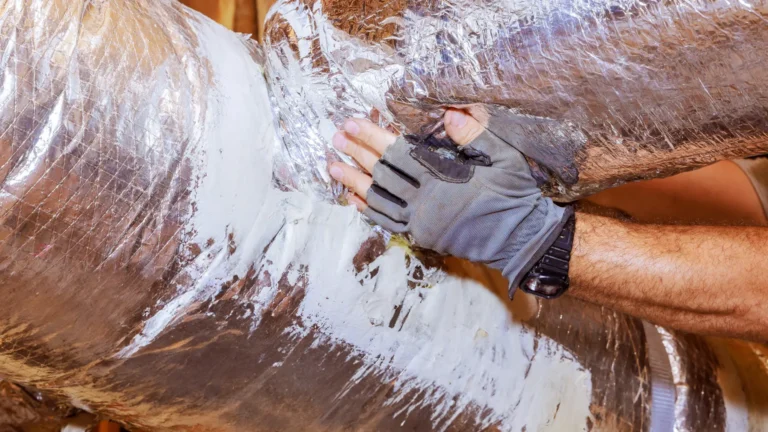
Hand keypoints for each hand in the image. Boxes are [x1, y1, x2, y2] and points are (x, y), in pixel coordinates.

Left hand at [329, 110, 571, 288]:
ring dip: (352, 182)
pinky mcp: (422, 237)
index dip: (372, 137)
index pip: (398, 153)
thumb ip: (475, 134)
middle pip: (381, 174)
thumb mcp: (503, 158)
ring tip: (332, 166)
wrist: (521, 241)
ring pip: (378, 200)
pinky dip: (368, 210)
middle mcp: (426, 202)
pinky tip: (353, 199)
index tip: (352, 123)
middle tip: (335, 137)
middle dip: (356, 154)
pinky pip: (387, 223)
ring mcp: (422, 223)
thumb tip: (449, 112)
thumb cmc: (514, 195)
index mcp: (443, 179)